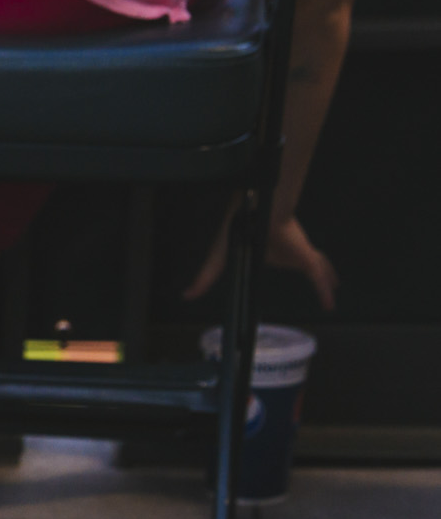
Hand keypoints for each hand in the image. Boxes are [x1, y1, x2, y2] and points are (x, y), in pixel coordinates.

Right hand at [182, 203, 337, 311]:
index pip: (279, 258)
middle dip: (313, 267)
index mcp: (269, 250)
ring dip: (326, 277)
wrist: (260, 214)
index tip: (283, 269)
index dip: (283, 262)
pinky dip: (324, 292)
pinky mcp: (306, 258)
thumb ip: (206, 276)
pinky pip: (318, 277)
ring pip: (318, 268)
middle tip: (321, 279)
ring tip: (332, 288)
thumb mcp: (220, 259)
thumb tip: (186, 295)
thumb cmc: (241, 230)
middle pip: (304, 261)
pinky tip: (329, 304)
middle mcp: (287, 253)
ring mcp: (299, 255)